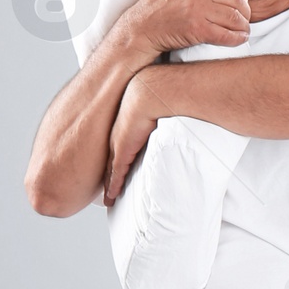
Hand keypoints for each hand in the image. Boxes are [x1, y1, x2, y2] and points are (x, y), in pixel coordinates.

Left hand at [103, 72, 160, 206]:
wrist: (155, 90)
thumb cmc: (166, 91)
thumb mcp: (162, 104)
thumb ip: (167, 113)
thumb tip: (183, 113)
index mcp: (128, 119)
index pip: (118, 142)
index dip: (115, 156)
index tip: (114, 167)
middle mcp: (119, 131)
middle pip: (110, 156)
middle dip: (107, 171)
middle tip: (105, 186)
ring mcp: (118, 141)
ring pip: (110, 168)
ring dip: (109, 184)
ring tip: (108, 197)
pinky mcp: (122, 150)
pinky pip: (116, 173)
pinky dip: (113, 186)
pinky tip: (110, 197)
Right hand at [128, 0, 249, 54]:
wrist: (143, 26)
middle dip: (245, 9)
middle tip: (243, 15)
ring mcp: (199, 10)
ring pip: (235, 17)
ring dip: (243, 25)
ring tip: (242, 28)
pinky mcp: (198, 29)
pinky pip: (227, 34)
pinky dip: (237, 38)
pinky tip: (239, 38)